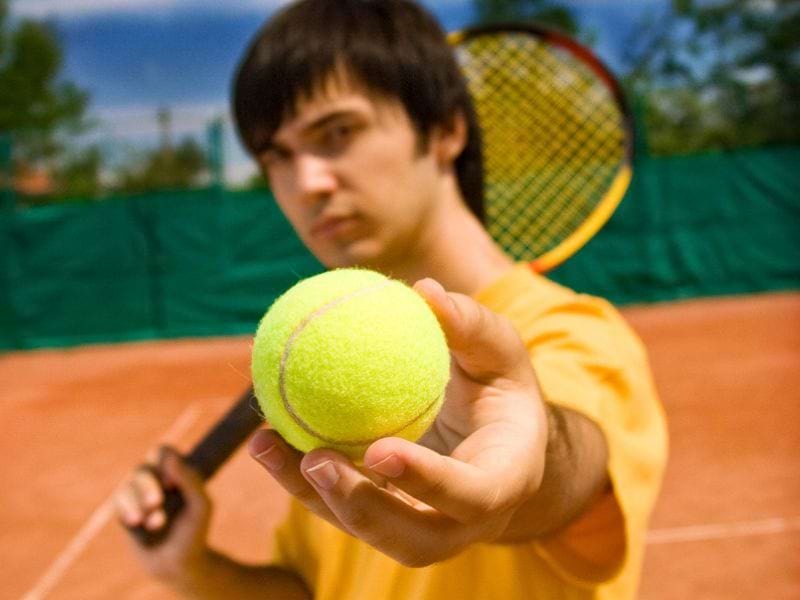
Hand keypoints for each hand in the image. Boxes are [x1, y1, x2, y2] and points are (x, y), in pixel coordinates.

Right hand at [114, 446, 211, 581]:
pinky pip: (119, 501)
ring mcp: (139, 497)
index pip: (163, 451)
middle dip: (148, 485)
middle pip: (143, 468)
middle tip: (157, 503)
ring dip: (138, 502)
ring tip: (154, 522)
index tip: (171, 484)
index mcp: (176, 474)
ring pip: (127, 485)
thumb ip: (190, 479)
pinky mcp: (125, 513)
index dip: (163, 461)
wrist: (178, 564)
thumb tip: (171, 456)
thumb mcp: (200, 506)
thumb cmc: (194, 532)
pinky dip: (129, 509)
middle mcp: (156, 482)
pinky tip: (139, 522)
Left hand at [248, 278, 547, 566]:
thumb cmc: (501, 388)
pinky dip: (300, 479)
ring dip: (311, 496)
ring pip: (365, 530)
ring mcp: (420, 526)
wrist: (499, 441)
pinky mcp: (385, 518)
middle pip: (414, 539)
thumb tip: (426, 291)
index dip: (426, 482)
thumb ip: (472, 327)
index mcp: (503, 481)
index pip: (471, 495)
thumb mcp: (500, 352)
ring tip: (266, 445)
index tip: (378, 450)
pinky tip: (266, 440)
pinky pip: (340, 507)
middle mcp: (462, 521)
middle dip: (360, 508)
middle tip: (315, 461)